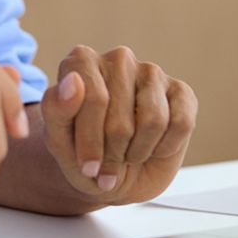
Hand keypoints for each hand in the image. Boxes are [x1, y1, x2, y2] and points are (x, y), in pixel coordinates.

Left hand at [41, 45, 196, 205]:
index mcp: (81, 62)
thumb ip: (56, 110)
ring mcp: (151, 72)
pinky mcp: (181, 91)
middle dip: (113, 153)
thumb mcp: (58, 142)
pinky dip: (165, 147)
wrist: (113, 178)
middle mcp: (118, 59)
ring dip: (138, 152)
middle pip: (121, 120)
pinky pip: (181, 124)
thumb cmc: (82, 155)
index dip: (91, 141)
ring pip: (153, 121)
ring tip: (126, 154)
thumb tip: (73, 81)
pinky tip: (152, 147)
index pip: (94, 99)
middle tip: (106, 164)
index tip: (87, 166)